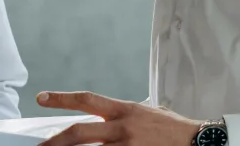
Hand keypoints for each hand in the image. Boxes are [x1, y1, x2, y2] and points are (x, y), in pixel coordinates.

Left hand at [36, 91, 201, 145]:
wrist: (198, 142)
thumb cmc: (171, 129)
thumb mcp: (145, 113)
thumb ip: (121, 116)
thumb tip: (100, 120)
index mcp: (124, 110)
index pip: (87, 100)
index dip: (61, 98)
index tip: (41, 97)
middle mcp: (122, 128)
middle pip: (78, 133)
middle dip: (54, 142)